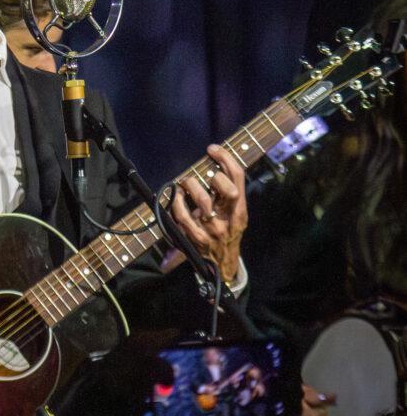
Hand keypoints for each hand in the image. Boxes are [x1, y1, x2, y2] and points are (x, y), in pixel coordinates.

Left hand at [170, 144, 247, 282]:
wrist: (225, 266)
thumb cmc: (227, 234)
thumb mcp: (234, 215)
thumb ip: (227, 189)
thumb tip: (214, 151)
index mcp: (241, 210)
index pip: (239, 178)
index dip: (226, 159)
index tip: (212, 149)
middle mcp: (230, 218)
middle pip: (229, 190)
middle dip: (212, 178)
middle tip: (199, 176)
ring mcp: (215, 230)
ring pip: (204, 202)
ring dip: (191, 189)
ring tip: (184, 185)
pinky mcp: (199, 239)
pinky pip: (184, 217)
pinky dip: (176, 205)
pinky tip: (175, 199)